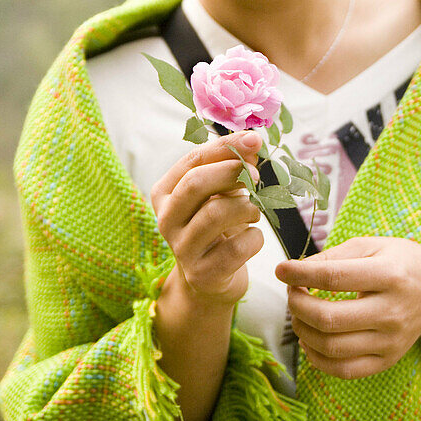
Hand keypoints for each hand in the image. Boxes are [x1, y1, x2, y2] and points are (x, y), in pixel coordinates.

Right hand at [150, 131, 262, 306]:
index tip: (254, 140)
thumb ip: (230, 168)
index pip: (192, 160)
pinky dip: (254, 238)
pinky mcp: (202, 274)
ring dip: (247, 207)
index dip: (225, 147)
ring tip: (254, 212)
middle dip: (232, 173)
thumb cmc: (216, 228)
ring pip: (216, 214)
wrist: (209, 280)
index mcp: (165, 193)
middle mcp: (166, 220)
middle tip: (255, 176)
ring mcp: (181, 249)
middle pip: (196, 184)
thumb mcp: (218, 195)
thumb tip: (251, 144)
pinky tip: (252, 237)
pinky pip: (236, 247)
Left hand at [275, 236, 420, 378]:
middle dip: (297, 305)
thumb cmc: (400, 263)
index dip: (301, 274)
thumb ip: (334, 256)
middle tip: (292, 293)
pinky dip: (317, 357)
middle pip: (329, 319)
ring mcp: (391, 341)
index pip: (334, 278)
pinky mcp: (388, 360)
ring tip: (300, 314)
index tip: (282, 270)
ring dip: (302, 330)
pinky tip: (311, 338)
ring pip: (331, 347)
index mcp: (390, 275)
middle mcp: (392, 312)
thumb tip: (296, 271)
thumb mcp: (372, 245)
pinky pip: (343, 370)